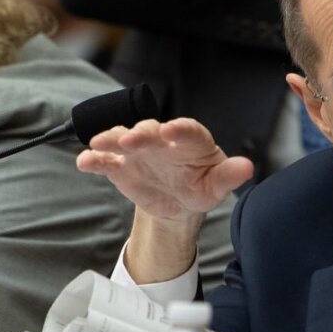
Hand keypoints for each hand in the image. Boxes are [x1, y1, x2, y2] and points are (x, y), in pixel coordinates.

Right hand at [78, 118, 252, 283]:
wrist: (179, 202)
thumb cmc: (202, 186)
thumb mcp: (217, 185)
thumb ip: (229, 175)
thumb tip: (247, 167)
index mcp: (192, 141)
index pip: (188, 130)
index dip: (180, 129)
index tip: (172, 130)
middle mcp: (162, 140)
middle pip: (151, 131)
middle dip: (141, 133)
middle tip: (132, 138)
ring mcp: (139, 150)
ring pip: (122, 138)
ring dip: (111, 139)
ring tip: (101, 144)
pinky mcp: (120, 165)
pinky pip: (105, 160)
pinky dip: (94, 159)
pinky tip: (85, 161)